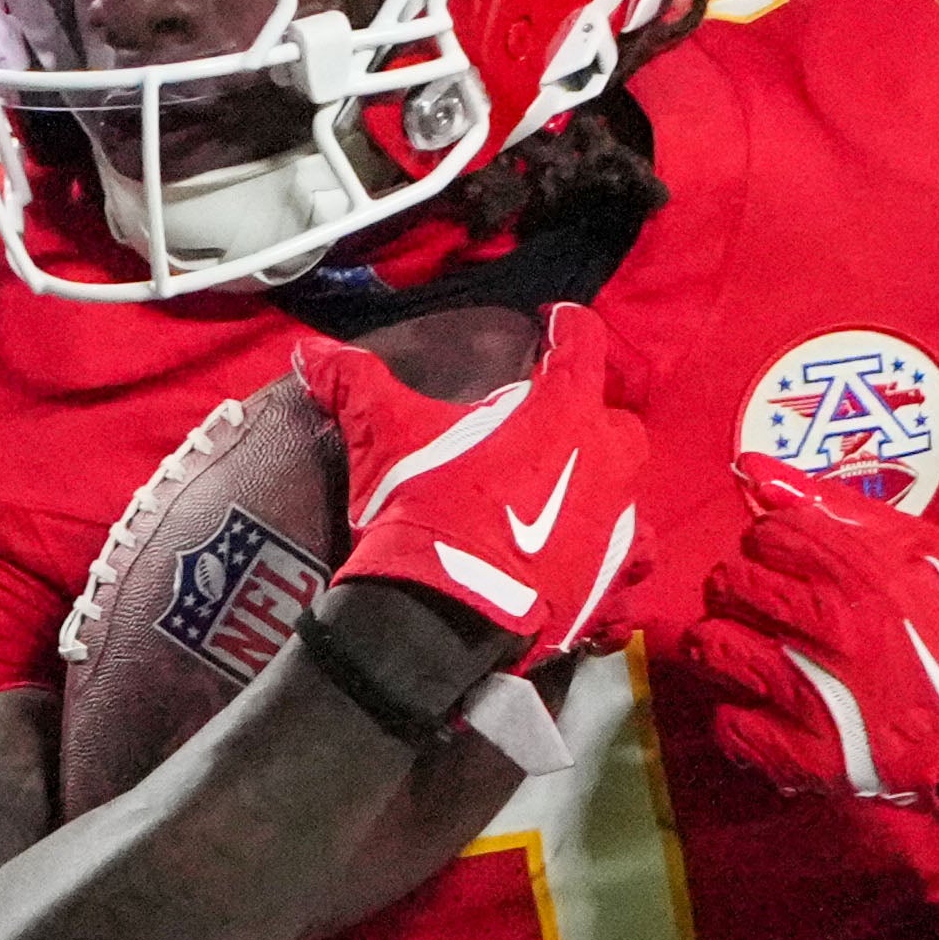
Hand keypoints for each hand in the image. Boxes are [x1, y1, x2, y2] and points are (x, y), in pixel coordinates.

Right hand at [299, 304, 678, 663]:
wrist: (442, 614)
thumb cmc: (426, 507)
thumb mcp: (383, 436)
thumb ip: (354, 384)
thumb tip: (311, 352)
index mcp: (565, 411)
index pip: (583, 342)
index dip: (565, 325)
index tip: (550, 325)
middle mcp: (607, 464)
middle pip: (614, 423)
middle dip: (586, 421)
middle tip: (545, 430)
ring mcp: (616, 528)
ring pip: (628, 496)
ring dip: (600, 491)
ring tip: (560, 499)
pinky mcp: (608, 586)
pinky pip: (627, 572)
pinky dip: (611, 568)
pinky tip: (582, 568)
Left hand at [686, 459, 938, 837]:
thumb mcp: (915, 550)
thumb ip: (834, 506)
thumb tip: (755, 471)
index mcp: (858, 570)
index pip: (765, 533)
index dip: (770, 545)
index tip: (787, 563)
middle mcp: (829, 626)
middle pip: (730, 583)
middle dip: (740, 589)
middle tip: (765, 608)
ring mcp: (811, 692)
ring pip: (715, 646)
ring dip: (725, 646)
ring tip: (750, 652)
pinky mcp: (802, 753)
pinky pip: (729, 721)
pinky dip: (739, 716)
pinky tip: (765, 708)